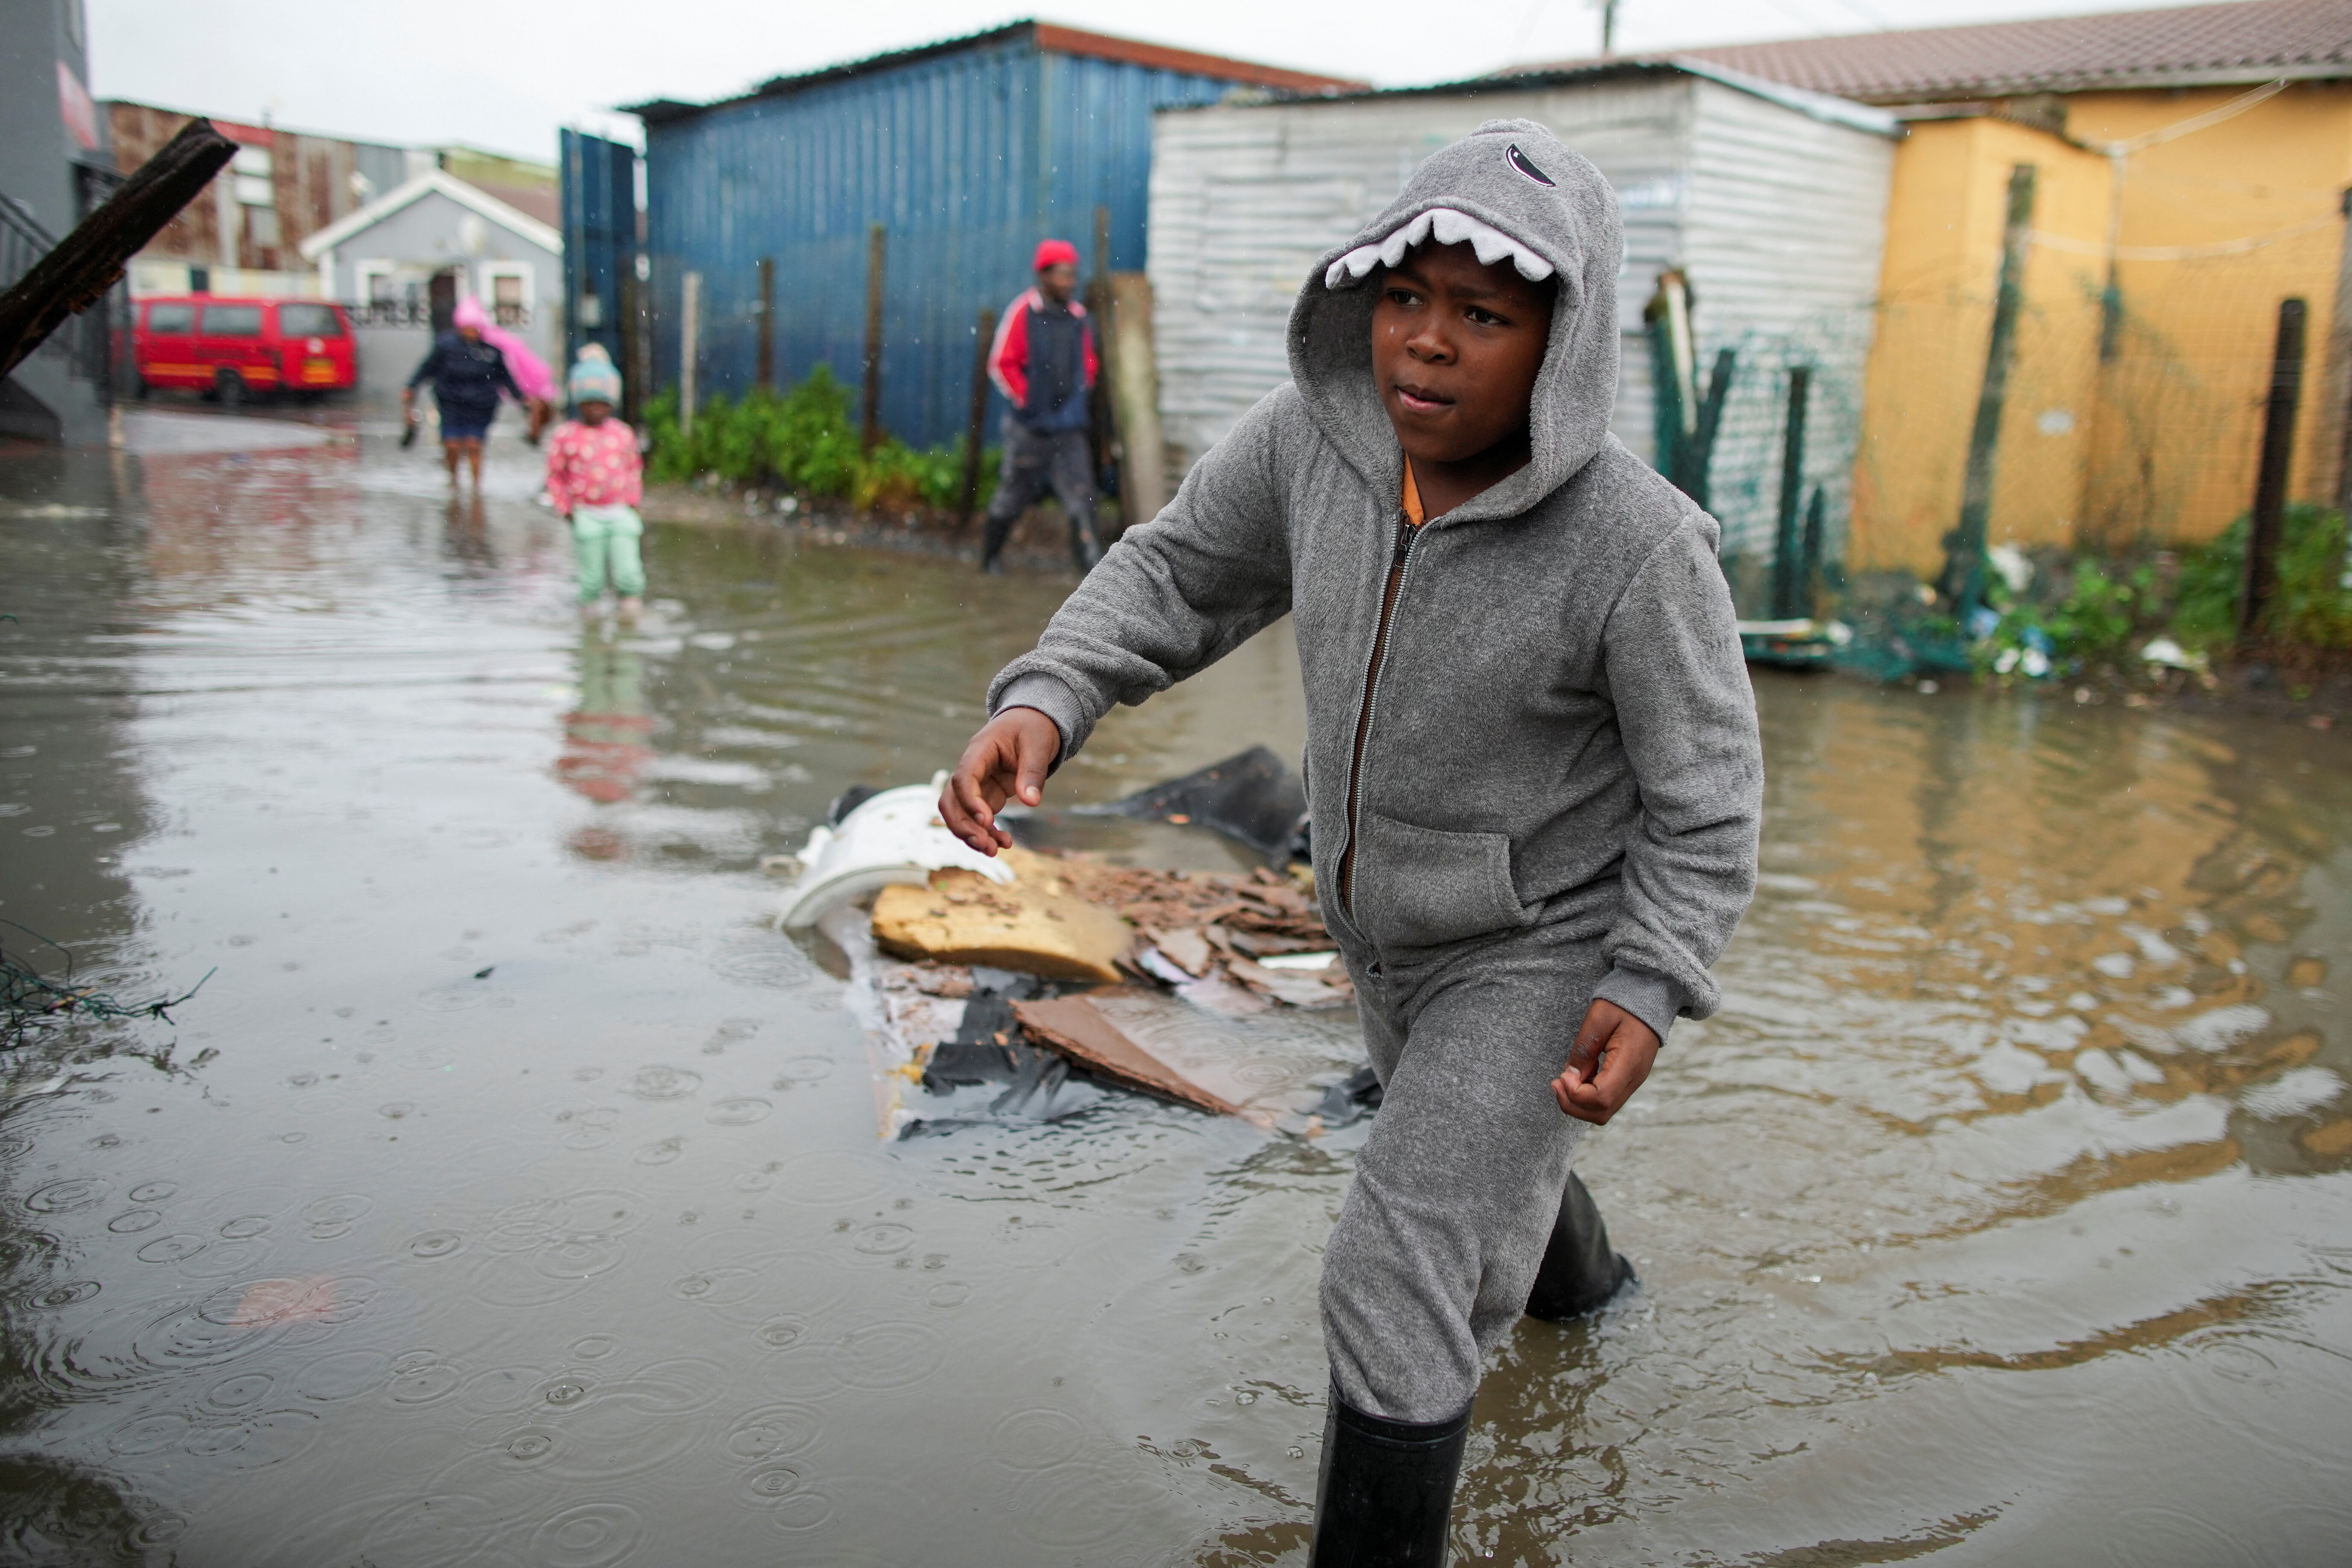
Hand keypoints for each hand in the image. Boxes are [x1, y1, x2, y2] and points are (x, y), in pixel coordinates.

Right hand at [939, 708, 1059, 854]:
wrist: (1033, 721)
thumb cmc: (1034, 728)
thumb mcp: (1038, 744)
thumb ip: (1033, 771)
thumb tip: (1031, 802)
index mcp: (979, 751)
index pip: (963, 778)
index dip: (970, 801)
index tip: (987, 822)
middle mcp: (971, 769)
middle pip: (951, 801)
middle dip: (964, 826)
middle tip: (986, 846)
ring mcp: (977, 784)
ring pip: (960, 814)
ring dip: (972, 835)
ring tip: (995, 851)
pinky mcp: (987, 795)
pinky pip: (978, 818)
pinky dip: (987, 833)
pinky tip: (1005, 843)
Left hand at [1551, 999, 1658, 1125]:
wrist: (1650, 999)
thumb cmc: (1623, 1005)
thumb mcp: (1599, 1018)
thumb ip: (1584, 1049)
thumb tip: (1570, 1077)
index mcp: (1629, 1063)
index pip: (1601, 1098)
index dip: (1576, 1094)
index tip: (1563, 1075)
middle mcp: (1634, 1079)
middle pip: (1601, 1113)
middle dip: (1572, 1104)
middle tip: (1556, 1083)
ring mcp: (1632, 1082)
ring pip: (1603, 1112)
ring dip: (1578, 1103)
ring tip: (1562, 1081)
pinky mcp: (1627, 1079)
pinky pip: (1606, 1099)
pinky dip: (1586, 1096)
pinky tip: (1575, 1078)